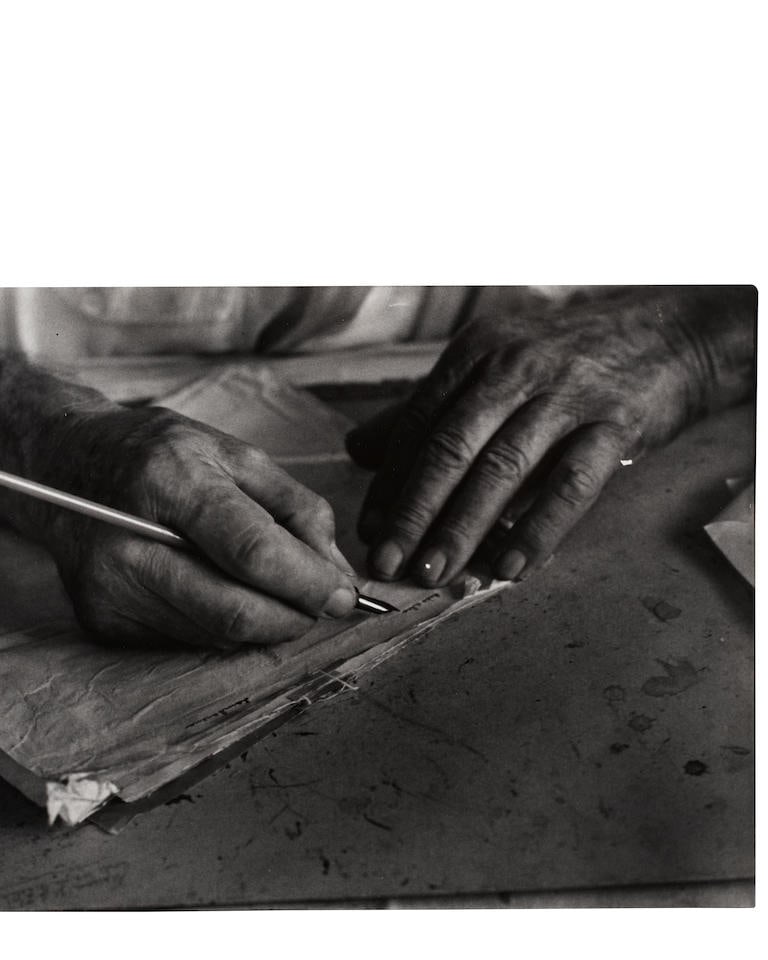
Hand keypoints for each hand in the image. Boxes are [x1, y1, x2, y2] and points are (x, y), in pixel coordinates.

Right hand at [30, 407, 356, 649]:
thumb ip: (294, 507)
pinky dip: (224, 627)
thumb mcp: (232, 454)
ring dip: (263, 624)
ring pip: (216, 634)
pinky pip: (188, 640)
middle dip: (293, 616)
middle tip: (320, 605)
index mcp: (170, 480)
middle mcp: (129, 540)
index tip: (344, 595)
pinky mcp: (101, 620)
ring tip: (277, 594)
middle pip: (233, 609)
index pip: (251, 551)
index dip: (306, 582)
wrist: (61, 463)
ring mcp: (109, 587)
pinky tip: (225, 594)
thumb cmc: (156, 452)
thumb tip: (338, 572)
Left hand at [347, 290, 747, 586]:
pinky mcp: (615, 423)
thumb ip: (425, 411)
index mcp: (475, 354)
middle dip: (413, 512)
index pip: (417, 425)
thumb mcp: (490, 368)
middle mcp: (513, 368)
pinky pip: (571, 484)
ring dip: (464, 528)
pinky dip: (539, 529)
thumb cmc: (563, 359)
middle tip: (386, 563)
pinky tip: (512, 567)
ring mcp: (566, 395)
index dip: (389, 482)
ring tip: (436, 575)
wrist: (668, 335)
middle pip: (451, 448)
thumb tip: (358, 450)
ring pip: (503, 469)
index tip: (367, 531)